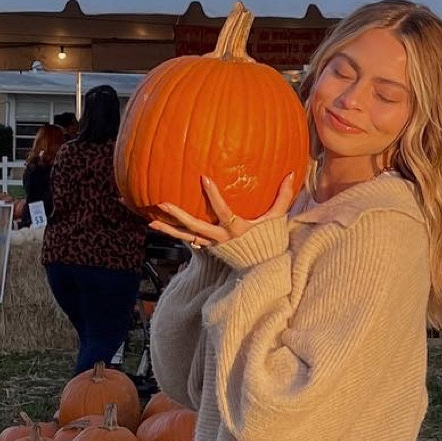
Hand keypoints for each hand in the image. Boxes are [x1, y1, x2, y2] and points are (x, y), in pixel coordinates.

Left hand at [151, 173, 295, 249]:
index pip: (223, 212)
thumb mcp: (278, 218)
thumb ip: (283, 196)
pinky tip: (155, 225)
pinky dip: (172, 233)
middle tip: (162, 203)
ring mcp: (212, 245)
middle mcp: (221, 239)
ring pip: (186, 236)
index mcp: (237, 229)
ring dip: (167, 228)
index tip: (204, 178)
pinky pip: (186, 240)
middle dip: (179, 215)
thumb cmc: (270, 239)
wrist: (262, 267)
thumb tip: (292, 173)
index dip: (214, 196)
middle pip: (196, 227)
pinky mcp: (206, 248)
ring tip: (148, 219)